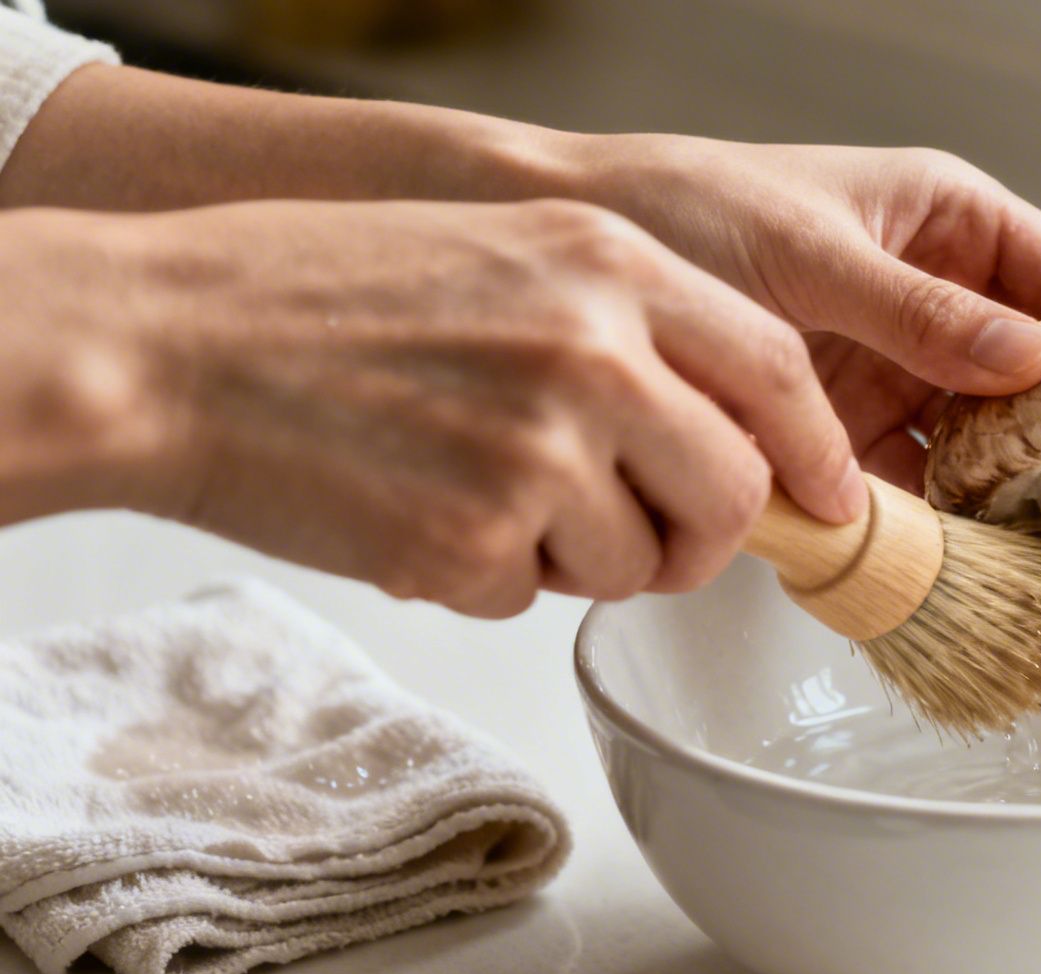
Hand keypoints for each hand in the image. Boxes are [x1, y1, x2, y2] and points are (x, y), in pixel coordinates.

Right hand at [0, 199, 863, 616]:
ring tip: (478, 489)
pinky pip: (532, 598)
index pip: (776, 371)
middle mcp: (595, 351)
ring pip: (640, 561)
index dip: (812, 450)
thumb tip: (734, 431)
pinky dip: (486, 579)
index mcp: (611, 265)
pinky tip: (416, 511)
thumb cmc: (320, 299)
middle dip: (704, 536)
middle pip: (734, 490)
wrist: (165, 342)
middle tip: (646, 536)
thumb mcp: (509, 258)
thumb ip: (633, 329)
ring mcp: (539, 448)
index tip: (827, 496)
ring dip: (577, 556)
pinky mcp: (474, 539)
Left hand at [549, 138, 1040, 536]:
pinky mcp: (845, 435)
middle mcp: (940, 302)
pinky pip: (922, 489)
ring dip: (1038, 506)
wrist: (563, 250)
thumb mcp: (807, 251)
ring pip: (999, 446)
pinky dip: (952, 531)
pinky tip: (982, 570)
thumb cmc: (679, 208)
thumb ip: (918, 311)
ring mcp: (897, 373)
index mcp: (952, 225)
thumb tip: (1035, 360)